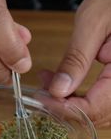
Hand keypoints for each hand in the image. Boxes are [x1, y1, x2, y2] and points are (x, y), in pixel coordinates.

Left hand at [39, 0, 110, 126]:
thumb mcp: (94, 23)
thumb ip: (76, 59)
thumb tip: (57, 91)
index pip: (93, 108)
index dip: (63, 108)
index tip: (41, 97)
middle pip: (94, 115)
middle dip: (63, 107)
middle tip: (41, 90)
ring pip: (95, 112)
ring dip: (67, 102)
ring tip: (47, 82)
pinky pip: (97, 101)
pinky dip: (77, 96)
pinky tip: (60, 82)